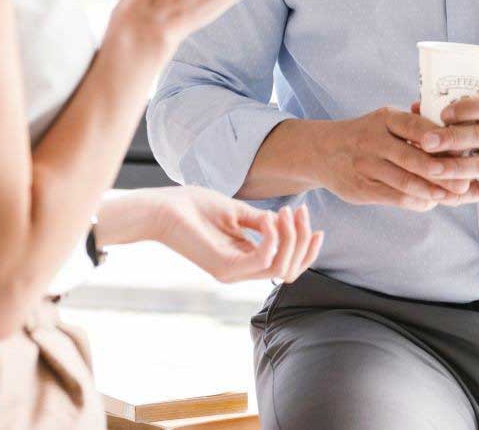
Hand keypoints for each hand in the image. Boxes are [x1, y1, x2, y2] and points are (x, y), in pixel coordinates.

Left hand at [104, 187, 322, 283]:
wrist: (163, 208)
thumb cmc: (194, 207)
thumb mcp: (236, 212)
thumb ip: (260, 222)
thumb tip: (285, 222)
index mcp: (244, 259)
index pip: (287, 266)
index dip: (306, 250)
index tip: (315, 226)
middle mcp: (241, 271)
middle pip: (289, 270)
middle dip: (302, 242)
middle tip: (301, 212)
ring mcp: (233, 272)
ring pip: (280, 268)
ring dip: (290, 239)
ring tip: (287, 212)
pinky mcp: (224, 267)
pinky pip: (261, 260)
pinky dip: (272, 239)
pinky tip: (270, 219)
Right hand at [314, 107, 471, 210]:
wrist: (322, 151)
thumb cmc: (366, 135)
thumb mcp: (385, 121)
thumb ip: (414, 126)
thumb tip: (457, 137)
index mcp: (384, 118)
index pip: (415, 125)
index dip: (439, 139)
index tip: (462, 149)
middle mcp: (373, 140)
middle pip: (412, 158)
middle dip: (442, 172)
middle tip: (465, 181)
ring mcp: (366, 165)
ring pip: (406, 182)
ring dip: (433, 191)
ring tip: (454, 196)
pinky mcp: (362, 189)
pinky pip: (396, 198)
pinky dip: (418, 201)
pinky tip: (431, 201)